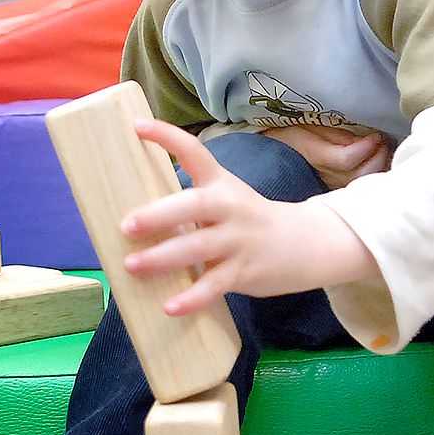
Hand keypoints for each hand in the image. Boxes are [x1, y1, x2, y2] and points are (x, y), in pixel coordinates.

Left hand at [121, 120, 379, 316]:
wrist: (306, 243)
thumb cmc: (250, 221)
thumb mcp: (227, 200)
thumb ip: (191, 205)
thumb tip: (135, 219)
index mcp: (221, 184)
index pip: (194, 151)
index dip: (167, 137)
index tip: (136, 127)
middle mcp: (230, 206)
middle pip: (195, 204)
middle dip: (159, 214)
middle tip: (127, 225)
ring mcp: (239, 239)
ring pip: (199, 246)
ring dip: (164, 257)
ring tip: (132, 265)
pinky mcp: (245, 270)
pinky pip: (215, 285)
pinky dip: (192, 298)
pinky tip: (169, 307)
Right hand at [263, 125, 390, 188]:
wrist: (274, 152)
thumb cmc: (292, 133)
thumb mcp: (308, 124)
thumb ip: (334, 133)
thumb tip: (363, 139)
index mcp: (315, 155)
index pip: (346, 160)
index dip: (365, 147)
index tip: (376, 134)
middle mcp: (325, 176)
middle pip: (361, 176)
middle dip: (378, 157)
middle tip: (383, 140)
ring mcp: (333, 186)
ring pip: (364, 185)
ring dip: (380, 167)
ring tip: (383, 149)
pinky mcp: (338, 190)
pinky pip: (362, 186)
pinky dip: (376, 175)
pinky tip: (380, 162)